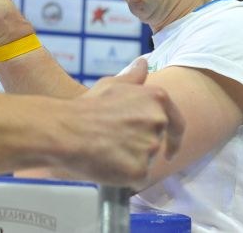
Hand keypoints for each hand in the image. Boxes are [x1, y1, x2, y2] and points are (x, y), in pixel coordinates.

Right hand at [60, 58, 183, 185]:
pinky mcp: (139, 170)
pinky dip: (124, 176)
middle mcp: (158, 121)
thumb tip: (144, 63)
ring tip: (107, 151)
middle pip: (157, 143)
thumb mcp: (111, 84)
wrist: (66, 130)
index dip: (174, 138)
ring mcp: (150, 147)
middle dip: (141, 146)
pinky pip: (136, 179)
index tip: (170, 150)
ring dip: (131, 161)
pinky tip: (107, 164)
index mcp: (157, 99)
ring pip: (146, 161)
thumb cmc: (87, 106)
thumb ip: (134, 77)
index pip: (177, 124)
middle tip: (116, 142)